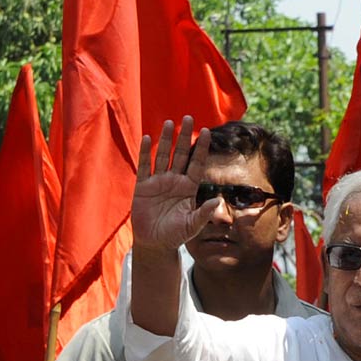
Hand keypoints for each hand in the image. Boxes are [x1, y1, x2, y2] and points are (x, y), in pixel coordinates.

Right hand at [132, 116, 219, 250]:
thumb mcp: (192, 225)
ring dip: (166, 140)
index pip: (196, 163)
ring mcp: (158, 182)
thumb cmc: (176, 235)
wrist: (155, 243)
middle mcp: (174, 181)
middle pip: (180, 154)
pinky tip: (148, 138)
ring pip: (163, 156)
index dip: (201, 148)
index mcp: (188, 188)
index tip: (207, 132)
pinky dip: (145, 153)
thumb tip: (218, 201)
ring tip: (170, 123)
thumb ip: (204, 213)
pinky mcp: (143, 187)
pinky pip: (145, 167)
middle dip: (184, 137)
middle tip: (189, 118)